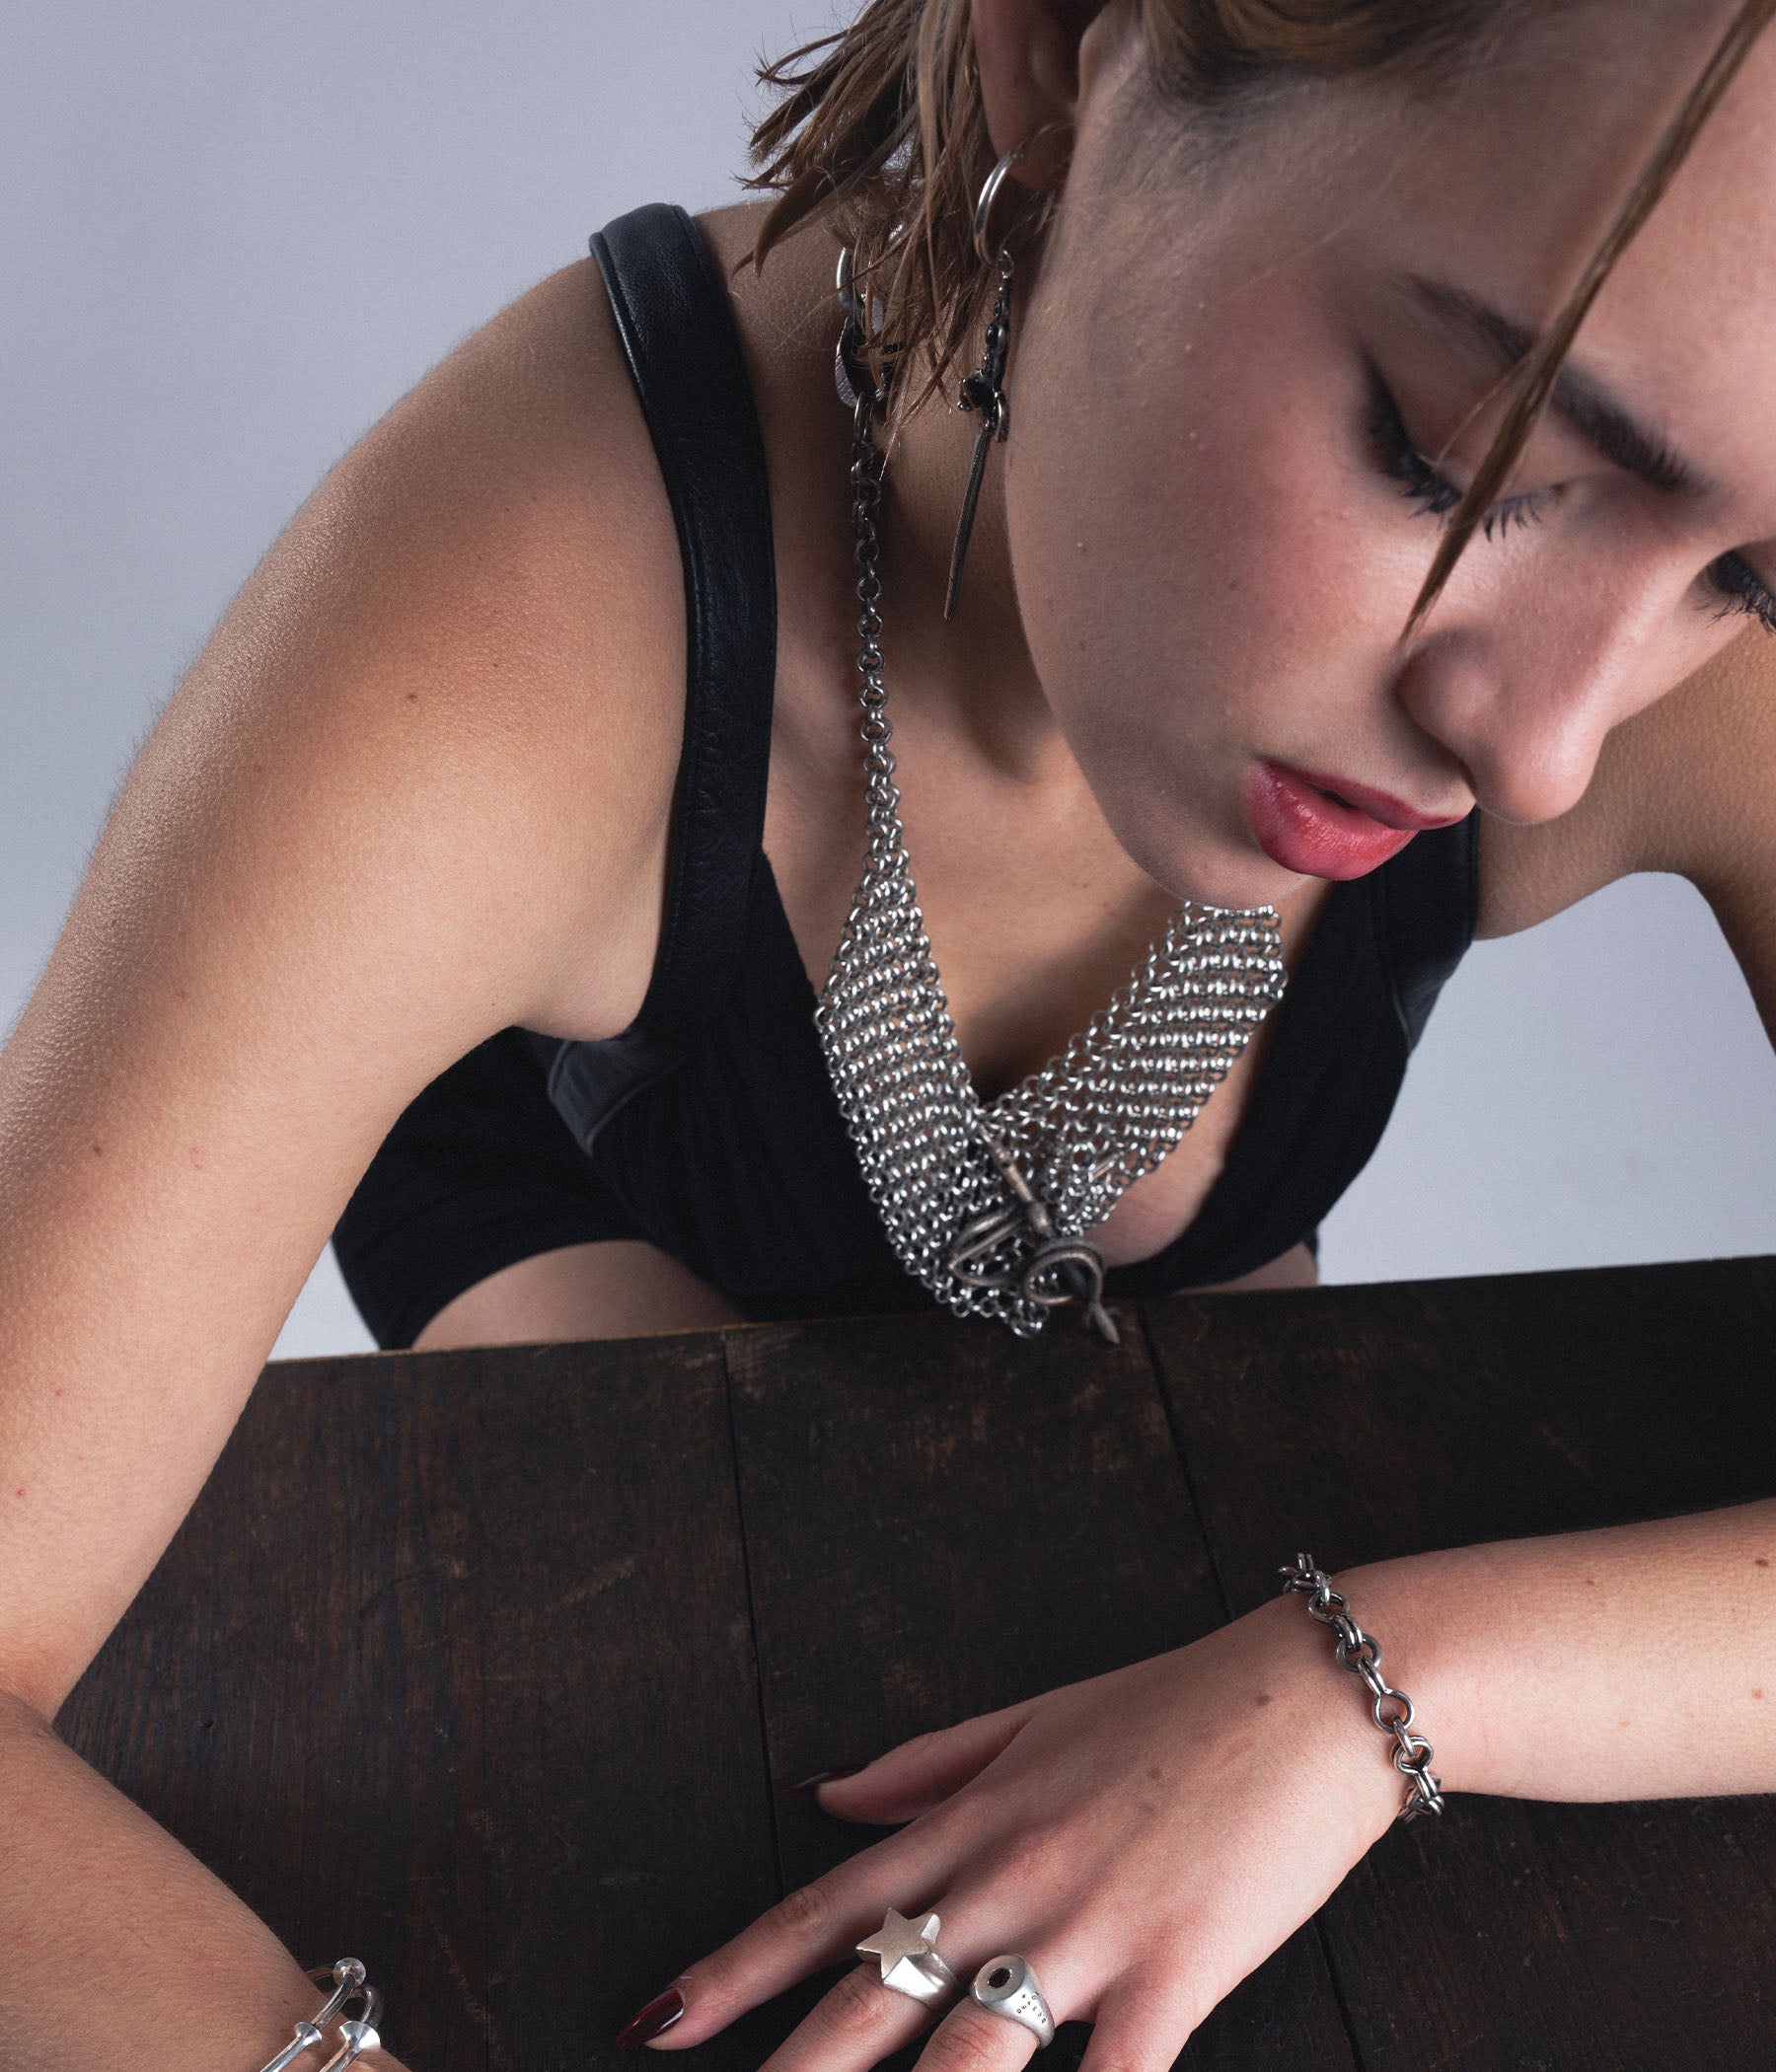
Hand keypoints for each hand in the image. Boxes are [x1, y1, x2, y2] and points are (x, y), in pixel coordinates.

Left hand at [619, 1595, 1406, 2069]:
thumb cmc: (1177, 1706)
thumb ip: (924, 1765)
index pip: (829, 1906)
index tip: (659, 2017)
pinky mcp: (1175, 1970)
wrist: (1312, 1688)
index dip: (737, 1970)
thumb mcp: (1035, 1717)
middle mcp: (1010, 1877)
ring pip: (963, 2056)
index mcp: (973, 1820)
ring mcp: (1088, 1928)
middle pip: (869, 1994)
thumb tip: (828, 1795)